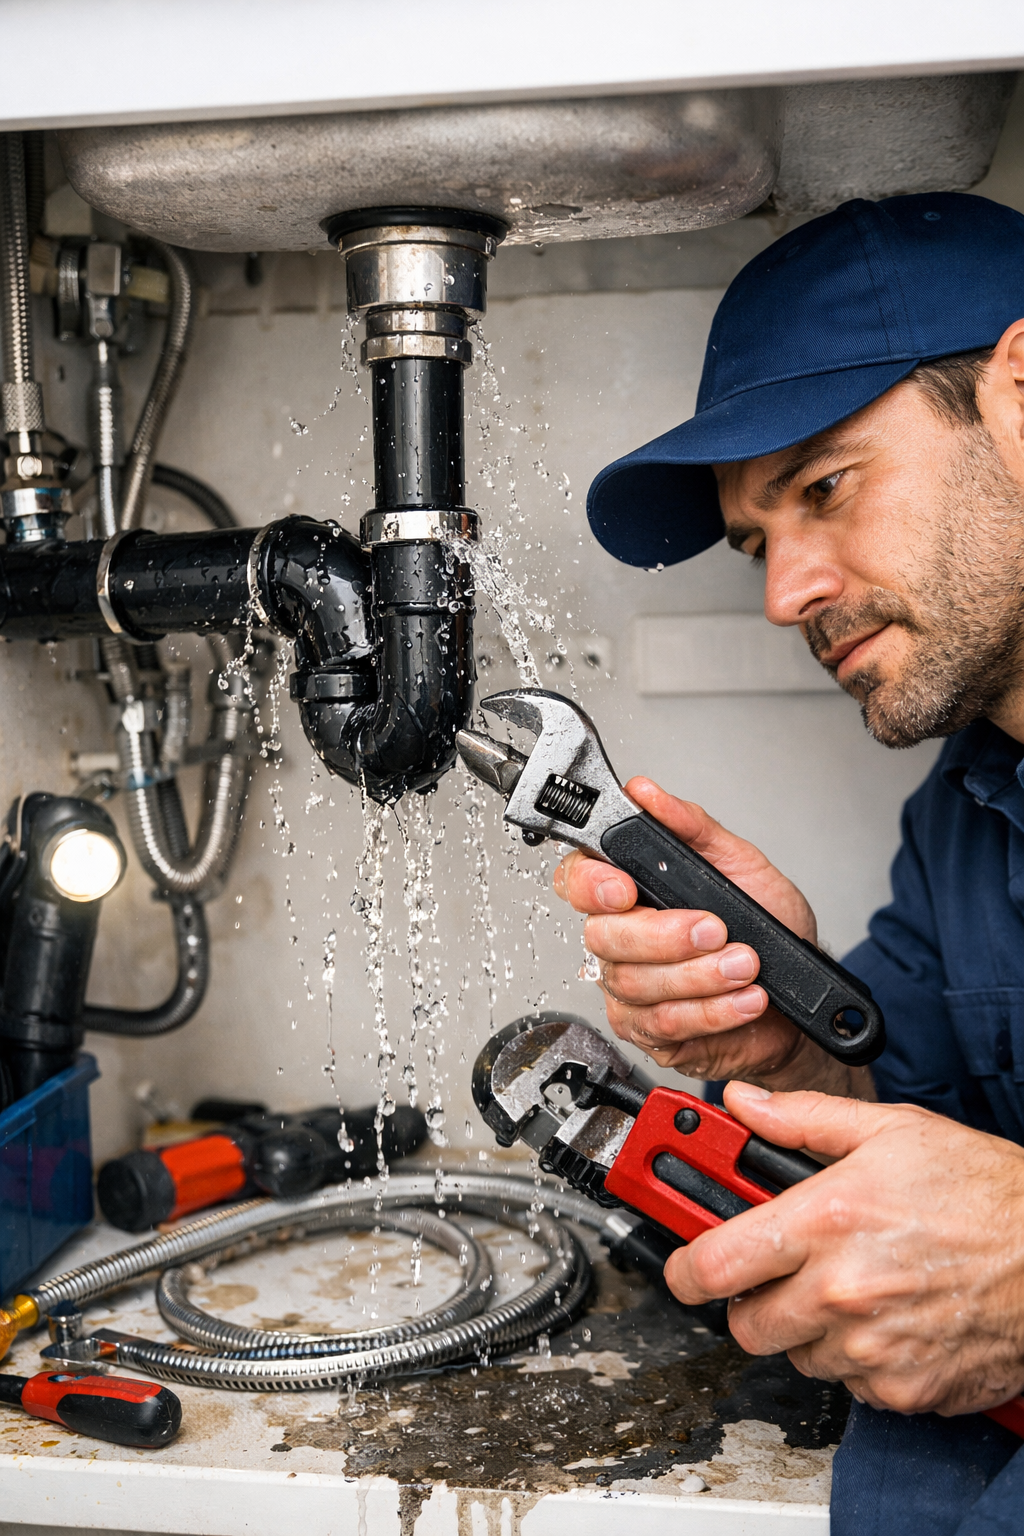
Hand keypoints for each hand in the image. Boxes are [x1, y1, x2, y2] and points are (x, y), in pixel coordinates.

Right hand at [553, 776, 865, 1093]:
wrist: (795, 1000)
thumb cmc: (766, 930)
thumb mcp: (739, 864)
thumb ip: (691, 827)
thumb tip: (647, 793)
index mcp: (631, 889)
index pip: (577, 879)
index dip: (590, 884)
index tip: (624, 887)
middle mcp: (622, 940)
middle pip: (604, 937)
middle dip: (665, 935)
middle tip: (714, 929)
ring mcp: (630, 990)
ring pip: (635, 984)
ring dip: (699, 976)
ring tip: (745, 966)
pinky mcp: (650, 1033)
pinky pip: (662, 1024)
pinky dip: (711, 1011)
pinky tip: (743, 998)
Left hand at [666, 1082, 1023, 1416]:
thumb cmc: (983, 1191)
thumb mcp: (891, 1130)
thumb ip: (802, 1118)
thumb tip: (745, 1104)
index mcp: (825, 1220)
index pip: (713, 1264)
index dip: (683, 1266)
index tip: (682, 1263)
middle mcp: (840, 1290)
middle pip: (744, 1323)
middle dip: (750, 1297)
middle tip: (776, 1270)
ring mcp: (870, 1347)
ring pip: (797, 1353)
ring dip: (808, 1327)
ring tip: (849, 1283)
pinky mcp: (903, 1388)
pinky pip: (850, 1382)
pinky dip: (857, 1355)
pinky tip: (886, 1314)